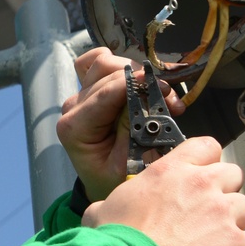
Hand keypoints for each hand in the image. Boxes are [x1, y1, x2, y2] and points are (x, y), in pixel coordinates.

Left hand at [57, 47, 184, 201]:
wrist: (103, 183)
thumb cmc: (113, 178)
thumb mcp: (126, 163)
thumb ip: (132, 131)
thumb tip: (146, 99)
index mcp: (75, 127)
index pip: (106, 93)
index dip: (137, 84)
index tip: (164, 87)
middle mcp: (73, 107)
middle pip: (108, 74)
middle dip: (143, 83)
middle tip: (171, 103)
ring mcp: (79, 96)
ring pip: (105, 63)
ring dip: (135, 73)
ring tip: (160, 95)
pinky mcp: (89, 89)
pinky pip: (98, 62)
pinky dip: (121, 66)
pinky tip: (138, 81)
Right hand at [82, 136, 244, 245]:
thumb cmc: (114, 242)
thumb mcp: (102, 209)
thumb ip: (117, 202)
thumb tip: (106, 211)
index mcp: (169, 171)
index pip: (205, 146)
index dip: (206, 161)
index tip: (200, 175)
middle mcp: (200, 185)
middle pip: (233, 173)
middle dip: (224, 190)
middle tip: (209, 210)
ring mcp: (221, 213)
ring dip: (237, 221)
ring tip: (221, 239)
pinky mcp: (236, 244)